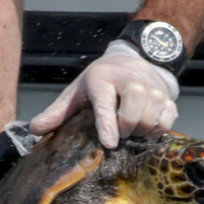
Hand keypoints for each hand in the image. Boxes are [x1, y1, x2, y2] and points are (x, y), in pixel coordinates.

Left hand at [29, 38, 177, 148]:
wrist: (134, 60)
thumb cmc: (102, 80)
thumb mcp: (77, 91)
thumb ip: (58, 112)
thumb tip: (35, 129)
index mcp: (102, 80)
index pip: (105, 104)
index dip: (107, 124)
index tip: (109, 143)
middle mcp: (130, 82)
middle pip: (133, 112)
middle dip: (125, 128)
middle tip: (119, 131)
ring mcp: (152, 89)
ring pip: (151, 118)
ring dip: (141, 130)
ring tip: (131, 130)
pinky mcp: (167, 97)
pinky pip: (167, 121)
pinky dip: (157, 130)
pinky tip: (146, 128)